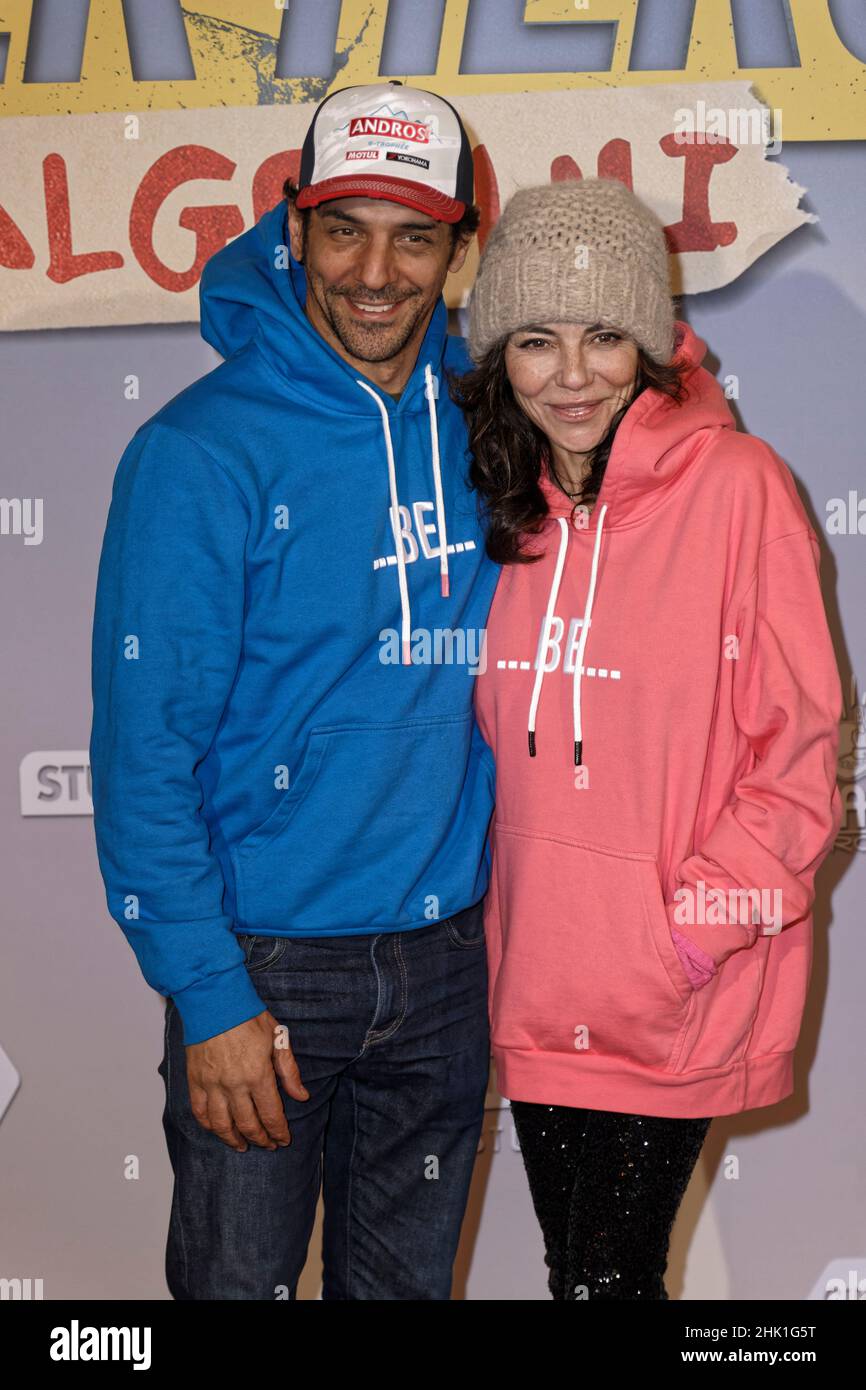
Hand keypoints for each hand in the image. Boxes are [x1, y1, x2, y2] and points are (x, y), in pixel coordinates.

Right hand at [185, 1010, 308, 1151]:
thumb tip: (302, 1096)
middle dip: (260, 1139)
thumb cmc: (248, 1017)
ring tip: (242, 1146)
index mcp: (258, 1075)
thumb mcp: (278, 1039)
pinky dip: (209, 1125)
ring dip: (234, 1139)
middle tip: (267, 1145)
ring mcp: (212, 1084)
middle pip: (248, 1124)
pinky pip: (200, 1112)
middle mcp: (234, 1085)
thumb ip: (289, 1071)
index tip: (283, 1140)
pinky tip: (218, 1130)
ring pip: (222, 1124)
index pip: (271, 1115)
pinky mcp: (195, 1081)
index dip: (278, 1132)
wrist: (215, 1000)